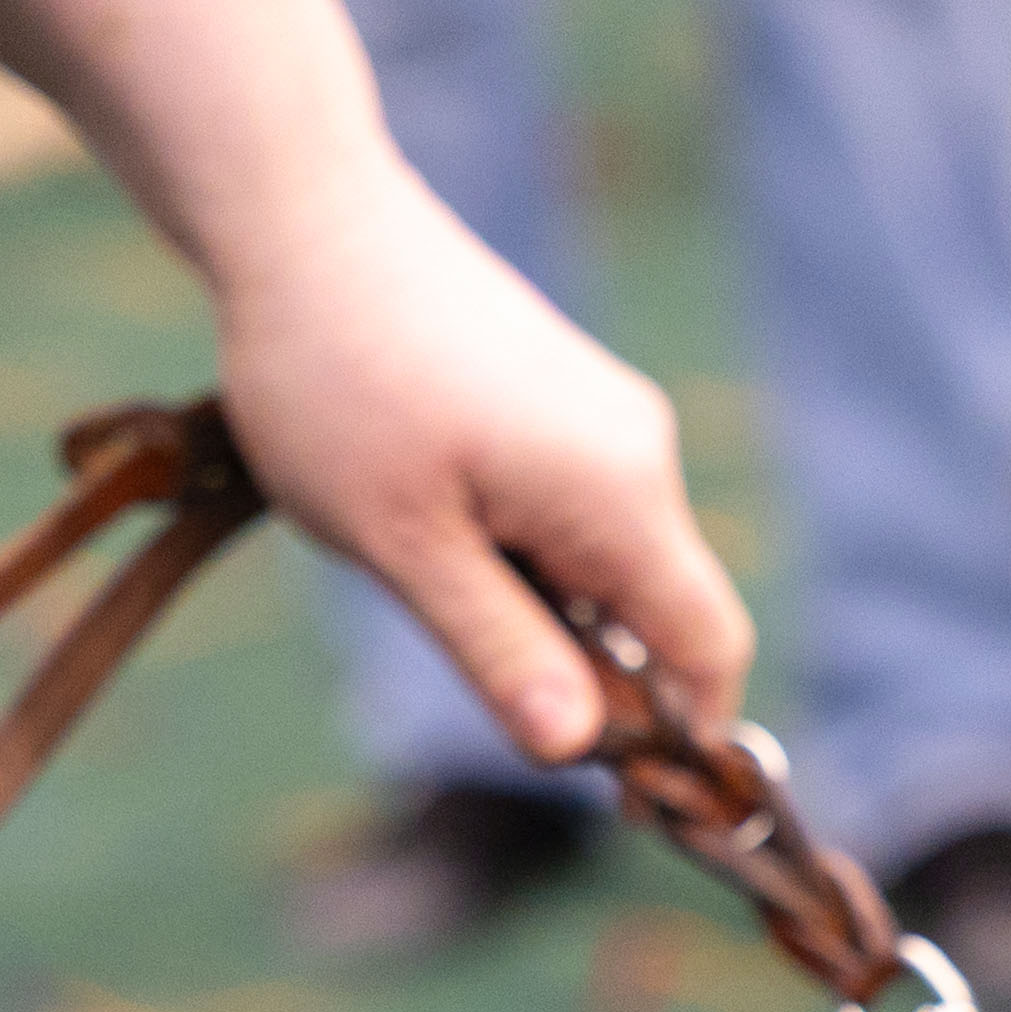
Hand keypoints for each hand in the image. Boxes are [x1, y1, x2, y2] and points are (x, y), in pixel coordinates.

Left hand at [209, 157, 754, 768]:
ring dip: (540, 604)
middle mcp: (639, 452)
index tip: (614, 794)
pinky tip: (425, 512)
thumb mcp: (404, 545)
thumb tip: (575, 751)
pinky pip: (574, 509)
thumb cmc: (336, 380)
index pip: (709, 650)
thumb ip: (500, 652)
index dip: (680, 737)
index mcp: (620, 495)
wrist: (301, 217)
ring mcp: (605, 418)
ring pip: (608, 563)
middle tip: (468, 666)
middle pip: (659, 612)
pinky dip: (522, 548)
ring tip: (419, 560)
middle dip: (588, 670)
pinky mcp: (565, 396)